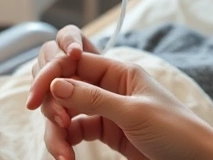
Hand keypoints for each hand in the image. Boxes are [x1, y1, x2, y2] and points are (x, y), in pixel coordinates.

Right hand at [44, 52, 212, 159]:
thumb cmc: (177, 132)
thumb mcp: (134, 114)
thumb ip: (92, 99)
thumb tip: (55, 84)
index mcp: (120, 71)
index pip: (74, 63)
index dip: (51, 76)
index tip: (35, 98)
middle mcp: (110, 86)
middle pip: (64, 85)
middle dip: (52, 105)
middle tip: (55, 125)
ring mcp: (106, 109)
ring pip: (66, 111)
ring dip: (58, 131)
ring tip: (63, 154)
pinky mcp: (106, 131)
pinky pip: (75, 130)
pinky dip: (66, 142)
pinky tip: (67, 156)